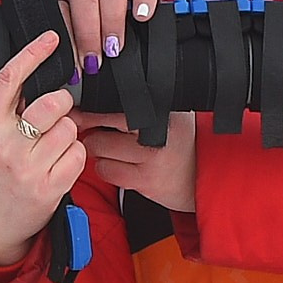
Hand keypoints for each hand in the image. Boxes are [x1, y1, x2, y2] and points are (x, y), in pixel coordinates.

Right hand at [0, 32, 87, 267]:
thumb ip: (11, 112)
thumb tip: (47, 80)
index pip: (10, 81)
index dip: (32, 54)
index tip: (51, 39)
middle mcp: (6, 146)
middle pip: (53, 103)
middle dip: (62, 105)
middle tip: (53, 117)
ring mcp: (28, 169)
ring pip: (70, 129)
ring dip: (68, 134)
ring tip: (49, 149)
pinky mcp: (50, 188)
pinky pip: (79, 154)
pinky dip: (74, 155)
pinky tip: (58, 164)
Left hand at [63, 0, 164, 67]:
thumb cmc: (98, 18)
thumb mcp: (80, 27)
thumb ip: (75, 41)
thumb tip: (74, 76)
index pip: (62, 8)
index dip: (69, 38)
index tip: (78, 66)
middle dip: (88, 29)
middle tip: (95, 59)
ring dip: (112, 17)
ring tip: (116, 45)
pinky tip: (141, 17)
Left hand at [83, 109, 197, 212]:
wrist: (203, 178)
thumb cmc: (181, 145)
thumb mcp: (170, 115)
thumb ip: (140, 105)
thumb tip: (92, 102)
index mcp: (163, 109)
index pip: (115, 103)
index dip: (92, 109)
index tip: (78, 111)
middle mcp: (158, 130)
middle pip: (100, 125)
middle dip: (91, 130)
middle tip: (96, 132)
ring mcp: (152, 157)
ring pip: (98, 148)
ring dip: (98, 150)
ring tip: (114, 150)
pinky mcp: (145, 181)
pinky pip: (106, 171)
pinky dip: (106, 168)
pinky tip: (120, 166)